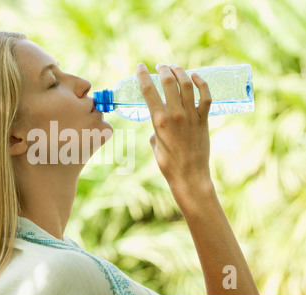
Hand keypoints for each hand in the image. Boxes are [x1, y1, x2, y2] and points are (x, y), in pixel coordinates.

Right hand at [136, 63, 212, 189]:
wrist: (189, 176)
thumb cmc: (168, 163)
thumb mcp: (154, 143)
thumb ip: (155, 128)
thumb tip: (159, 122)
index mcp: (159, 120)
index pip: (148, 90)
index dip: (143, 75)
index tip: (140, 66)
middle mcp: (175, 114)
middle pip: (169, 82)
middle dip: (163, 70)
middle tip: (160, 66)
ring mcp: (192, 115)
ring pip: (187, 84)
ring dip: (180, 72)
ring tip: (174, 68)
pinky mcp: (204, 120)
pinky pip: (206, 96)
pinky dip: (202, 83)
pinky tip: (196, 77)